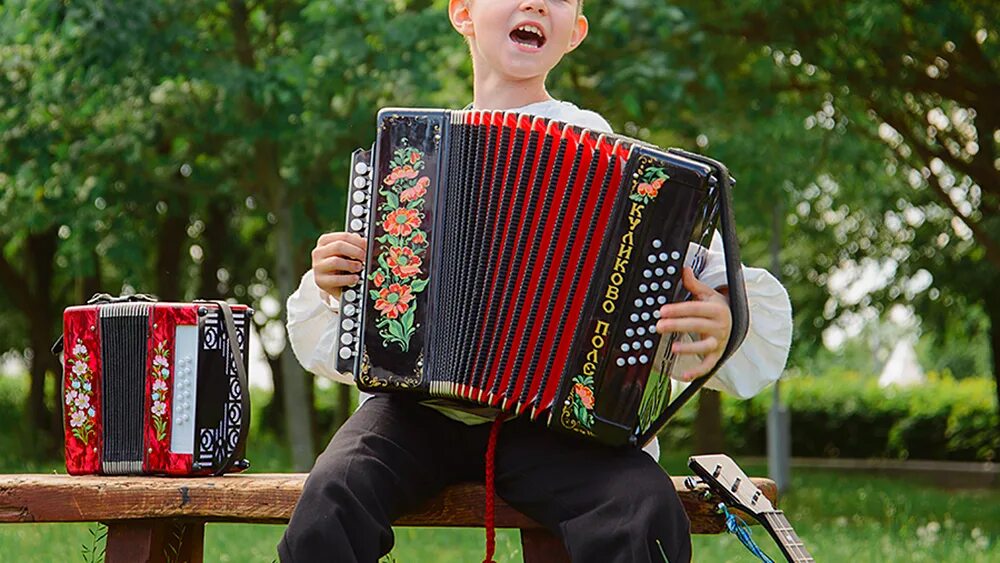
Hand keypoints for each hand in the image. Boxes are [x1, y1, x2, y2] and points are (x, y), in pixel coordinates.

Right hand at [312, 232, 366, 299]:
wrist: (331, 283)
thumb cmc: (340, 265)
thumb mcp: (345, 253)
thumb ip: (353, 245)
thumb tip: (365, 242)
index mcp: (325, 241)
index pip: (344, 237)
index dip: (359, 241)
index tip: (368, 246)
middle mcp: (319, 252)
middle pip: (339, 246)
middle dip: (356, 252)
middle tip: (365, 257)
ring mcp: (318, 266)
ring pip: (335, 261)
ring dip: (351, 264)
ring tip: (359, 267)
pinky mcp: (320, 281)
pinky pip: (336, 279)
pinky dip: (348, 279)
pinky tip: (355, 278)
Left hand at [655, 267, 731, 381]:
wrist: (734, 322)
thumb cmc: (715, 307)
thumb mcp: (707, 294)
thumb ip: (694, 284)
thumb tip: (683, 269)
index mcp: (717, 309)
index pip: (695, 309)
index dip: (678, 309)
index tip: (662, 311)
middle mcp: (720, 326)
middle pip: (697, 325)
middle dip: (677, 325)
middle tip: (659, 326)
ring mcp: (719, 342)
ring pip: (705, 346)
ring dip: (690, 348)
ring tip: (674, 348)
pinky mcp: (717, 356)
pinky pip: (708, 365)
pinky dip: (697, 372)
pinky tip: (684, 375)